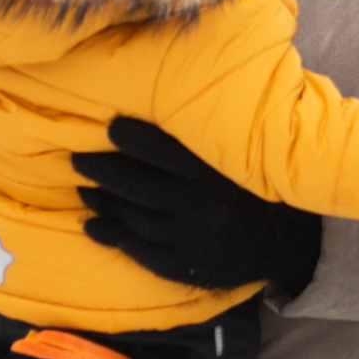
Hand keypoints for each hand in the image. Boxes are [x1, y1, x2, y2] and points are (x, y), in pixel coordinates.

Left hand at [75, 117, 323, 293]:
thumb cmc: (256, 187)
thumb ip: (211, 131)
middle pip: (134, 182)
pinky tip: (92, 223)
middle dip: (100, 168)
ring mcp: (184, 237)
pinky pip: (133, 245)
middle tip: (77, 157)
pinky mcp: (176, 264)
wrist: (281, 244)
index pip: (160, 149)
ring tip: (84, 186)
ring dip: (100, 198)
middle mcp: (196, 204)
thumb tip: (173, 94)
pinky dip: (108, 232)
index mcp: (213, 172)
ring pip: (128, 214)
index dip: (130, 136)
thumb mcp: (243, 156)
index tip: (111, 127)